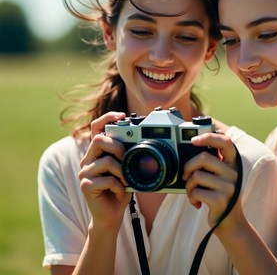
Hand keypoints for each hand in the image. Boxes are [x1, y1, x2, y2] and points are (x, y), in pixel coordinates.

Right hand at [79, 112, 130, 229]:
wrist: (112, 215)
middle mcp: (88, 160)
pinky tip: (120, 192)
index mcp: (97, 152)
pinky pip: (108, 179)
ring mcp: (85, 173)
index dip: (107, 118)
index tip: (122, 115)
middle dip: (118, 147)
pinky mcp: (86, 186)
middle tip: (126, 159)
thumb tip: (138, 140)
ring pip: (106, 161)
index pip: (96, 128)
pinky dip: (120, 186)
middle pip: (98, 140)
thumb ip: (126, 155)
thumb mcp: (126, 168)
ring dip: (121, 172)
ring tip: (125, 181)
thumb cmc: (120, 189)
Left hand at [183, 130, 240, 229]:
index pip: (226, 142)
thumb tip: (196, 143)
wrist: (230, 224)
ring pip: (197, 175)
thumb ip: (213, 162)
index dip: (210, 137)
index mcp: (233, 164)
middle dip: (188, 166)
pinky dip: (191, 197)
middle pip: (204, 158)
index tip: (194, 140)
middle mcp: (234, 173)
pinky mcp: (221, 200)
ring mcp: (229, 187)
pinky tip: (196, 203)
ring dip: (188, 185)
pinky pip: (197, 191)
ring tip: (192, 192)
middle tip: (185, 175)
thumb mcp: (220, 176)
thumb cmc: (219, 196)